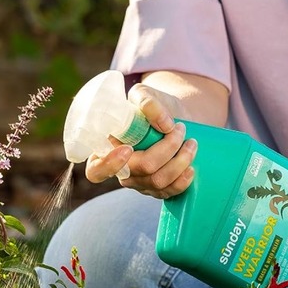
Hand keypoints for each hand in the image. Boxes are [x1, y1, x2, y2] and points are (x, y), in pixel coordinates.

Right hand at [85, 83, 198, 198]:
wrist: (174, 119)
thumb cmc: (153, 106)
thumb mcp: (145, 94)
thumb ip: (147, 101)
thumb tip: (165, 124)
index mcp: (106, 148)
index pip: (96, 170)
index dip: (108, 165)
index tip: (127, 149)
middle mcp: (119, 170)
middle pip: (138, 170)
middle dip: (165, 149)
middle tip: (180, 129)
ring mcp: (138, 182)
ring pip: (157, 181)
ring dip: (179, 161)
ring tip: (192, 142)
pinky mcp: (155, 189)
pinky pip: (168, 192)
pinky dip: (183, 181)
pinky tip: (191, 168)